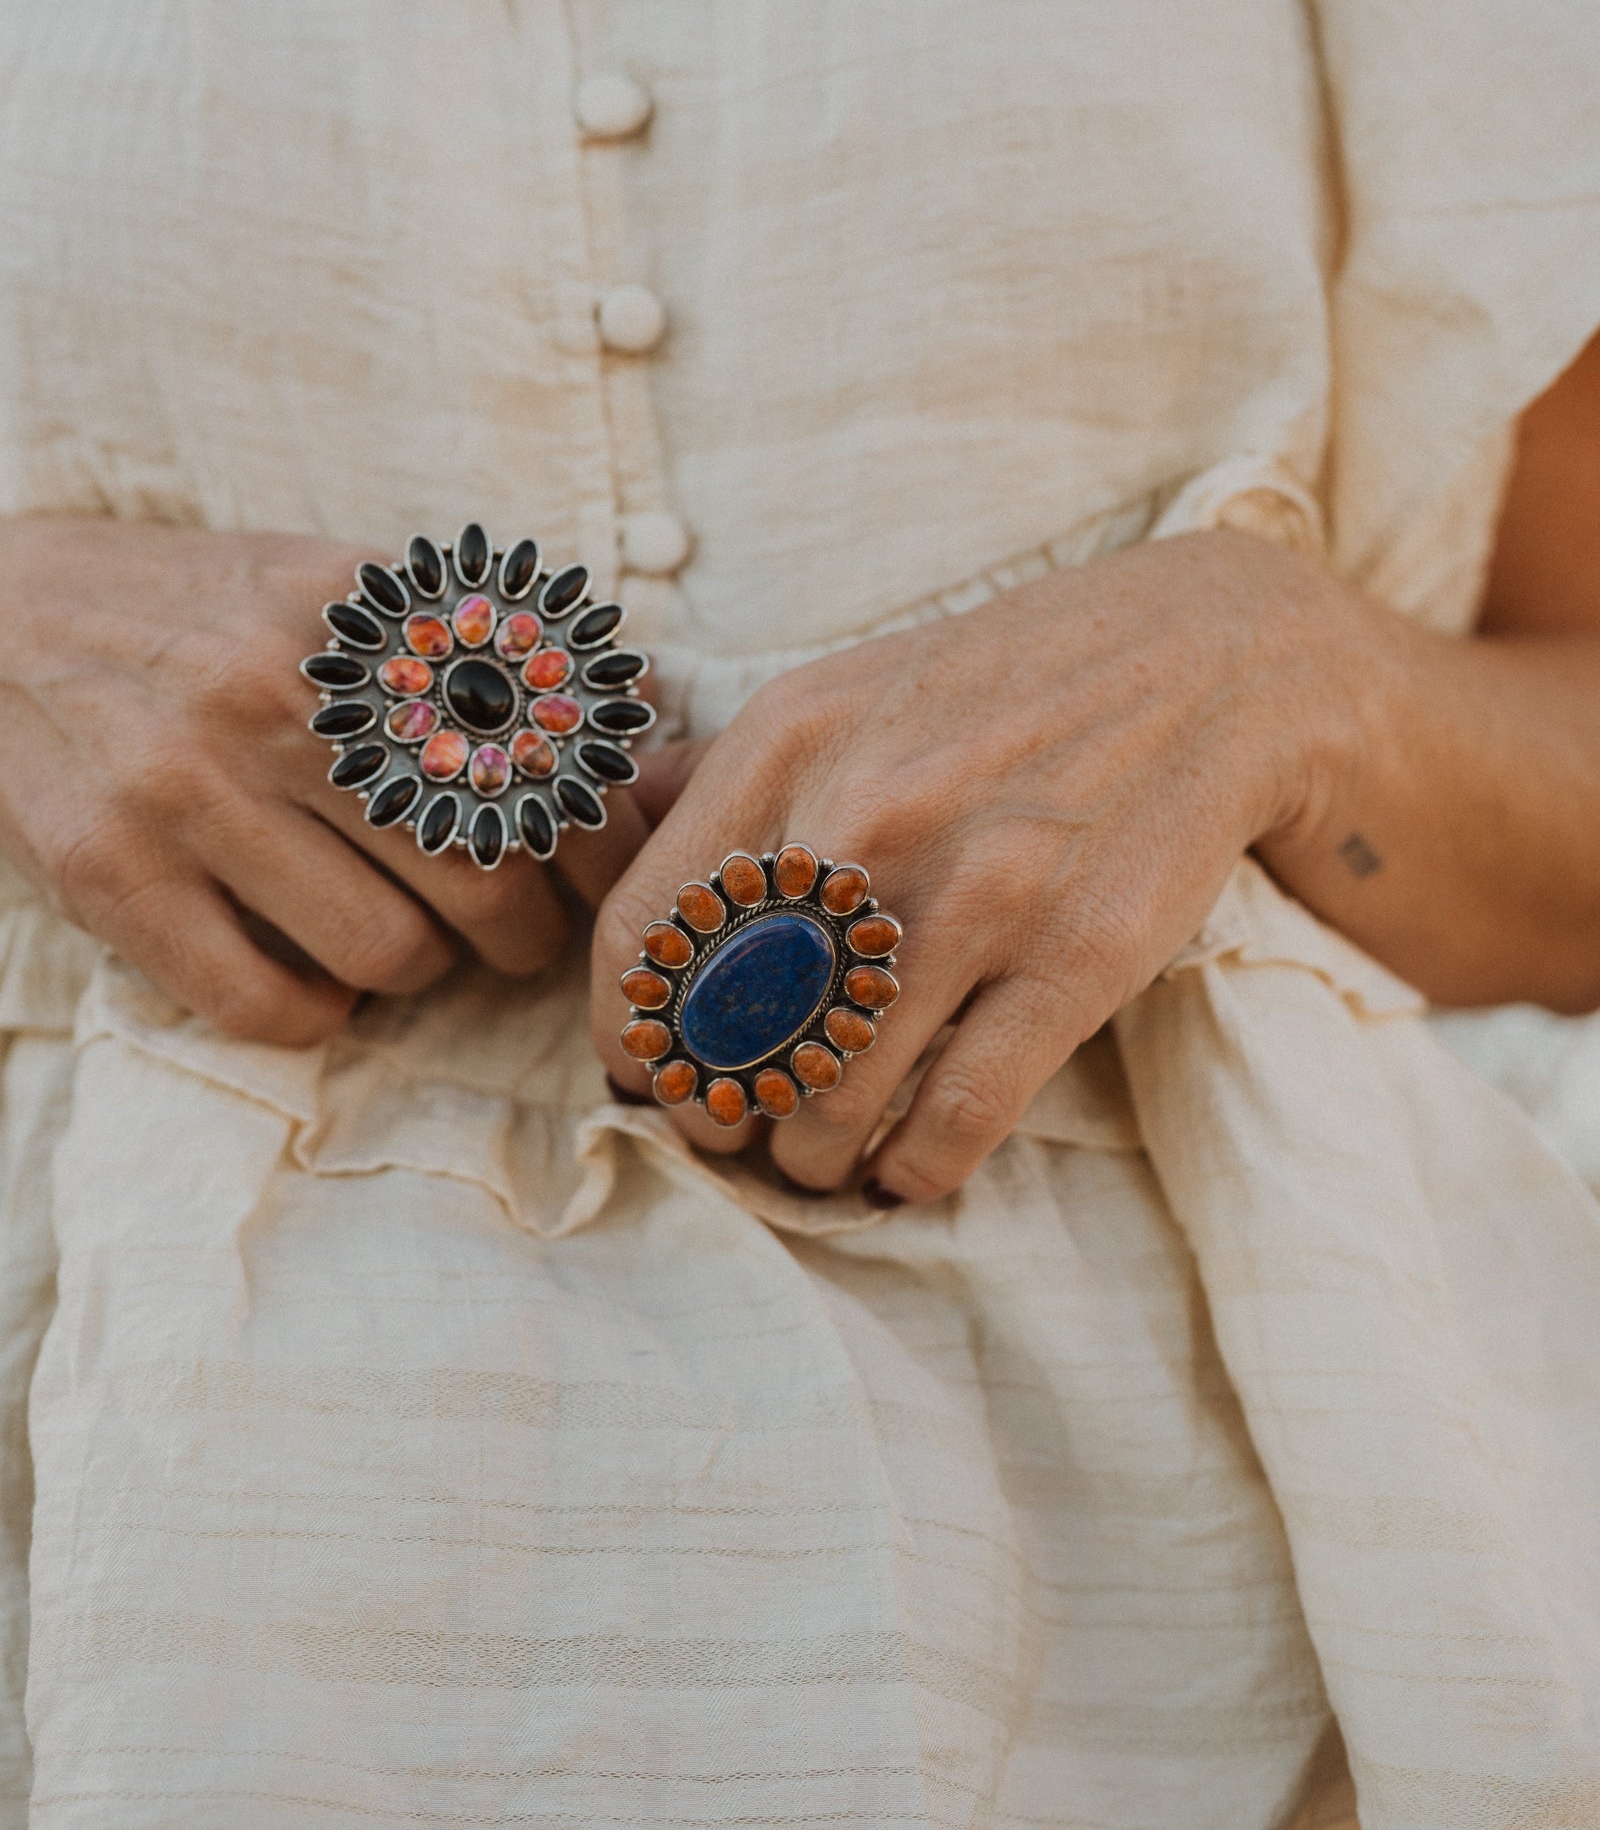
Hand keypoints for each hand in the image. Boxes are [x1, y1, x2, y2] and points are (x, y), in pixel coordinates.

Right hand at [0, 516, 649, 1042]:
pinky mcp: (109, 874)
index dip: (597, 847)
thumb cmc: (195, 615)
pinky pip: (266, 1005)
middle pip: (483, 879)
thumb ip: (463, 652)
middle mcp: (274, 698)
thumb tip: (625, 728)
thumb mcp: (330, 592)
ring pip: (388, 955)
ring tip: (400, 943)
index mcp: (353, 617)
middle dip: (523, 934)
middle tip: (511, 934)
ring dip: (418, 975)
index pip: (540, 765)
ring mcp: (184, 790)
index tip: (603, 878)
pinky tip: (315, 981)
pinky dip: (316, 1017)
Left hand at [594, 531, 1364, 1200]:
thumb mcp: (844, 692)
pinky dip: (916, 1169)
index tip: (652, 1074)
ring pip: (834, 1096)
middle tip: (739, 1132)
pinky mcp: (1077, 957)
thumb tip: (615, 839)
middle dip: (719, 1115)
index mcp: (787, 745)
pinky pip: (958, 1117)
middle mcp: (867, 818)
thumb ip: (724, 773)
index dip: (629, 1038)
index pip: (641, 938)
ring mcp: (977, 893)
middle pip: (726, 1036)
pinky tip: (908, 1168)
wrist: (1209, 660)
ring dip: (811, 1157)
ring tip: (821, 1156)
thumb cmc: (1003, 693)